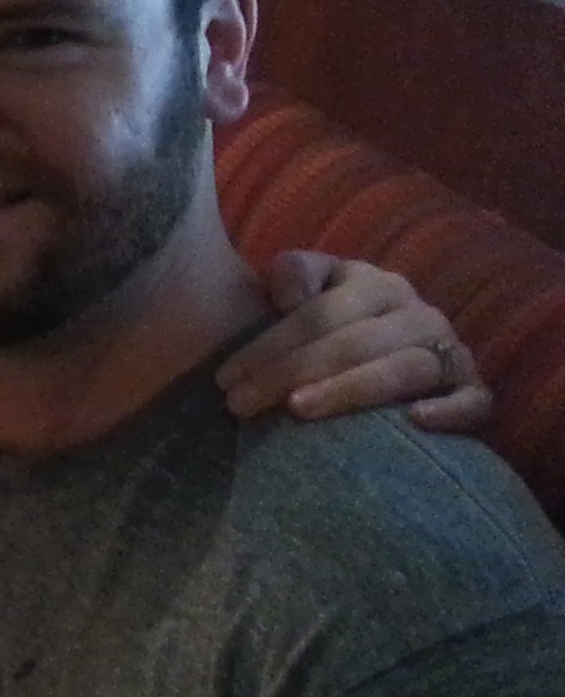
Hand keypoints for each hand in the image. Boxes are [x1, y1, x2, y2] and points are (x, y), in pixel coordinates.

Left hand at [220, 251, 490, 432]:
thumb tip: (290, 295)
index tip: (223, 378)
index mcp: (376, 285)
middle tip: (239, 405)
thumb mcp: (306, 292)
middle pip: (353, 342)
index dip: (269, 344)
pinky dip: (449, 411)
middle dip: (291, 372)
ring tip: (298, 410)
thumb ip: (294, 275)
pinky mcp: (472, 392)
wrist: (382, 363)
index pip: (319, 313)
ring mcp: (448, 352)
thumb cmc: (326, 333)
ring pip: (404, 368)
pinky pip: (472, 402)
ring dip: (350, 389)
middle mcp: (417, 313)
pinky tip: (413, 421)